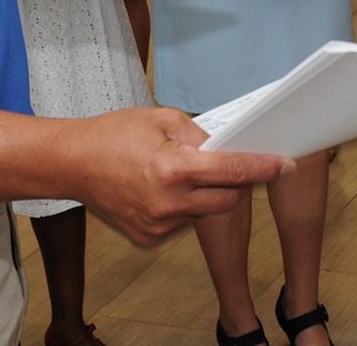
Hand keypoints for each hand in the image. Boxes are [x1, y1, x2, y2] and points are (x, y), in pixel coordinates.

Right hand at [72, 107, 289, 245]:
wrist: (72, 164)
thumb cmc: (114, 135)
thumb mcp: (161, 119)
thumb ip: (200, 134)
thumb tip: (230, 146)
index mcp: (173, 169)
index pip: (231, 171)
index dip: (262, 168)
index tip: (284, 164)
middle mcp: (167, 203)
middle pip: (228, 201)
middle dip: (235, 183)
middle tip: (228, 165)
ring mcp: (157, 225)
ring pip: (205, 213)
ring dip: (205, 195)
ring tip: (178, 173)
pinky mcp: (148, 238)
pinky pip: (183, 222)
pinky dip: (183, 206)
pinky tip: (161, 189)